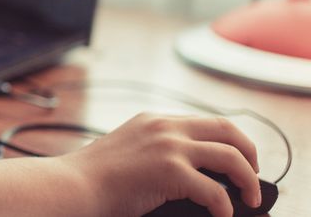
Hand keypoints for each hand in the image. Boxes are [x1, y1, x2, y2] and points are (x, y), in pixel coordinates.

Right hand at [68, 113, 260, 216]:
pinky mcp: (170, 171)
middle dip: (249, 154)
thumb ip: (157, 150)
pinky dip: (225, 207)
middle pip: (228, 129)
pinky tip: (221, 215)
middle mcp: (165, 126)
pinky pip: (216, 192)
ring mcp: (169, 146)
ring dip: (247, 179)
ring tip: (249, 199)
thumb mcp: (129, 150)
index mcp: (155, 119)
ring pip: (231, 156)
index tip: (237, 161)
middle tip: (251, 178)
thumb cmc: (95, 178)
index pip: (206, 121)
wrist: (74, 185)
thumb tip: (192, 172)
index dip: (229, 140)